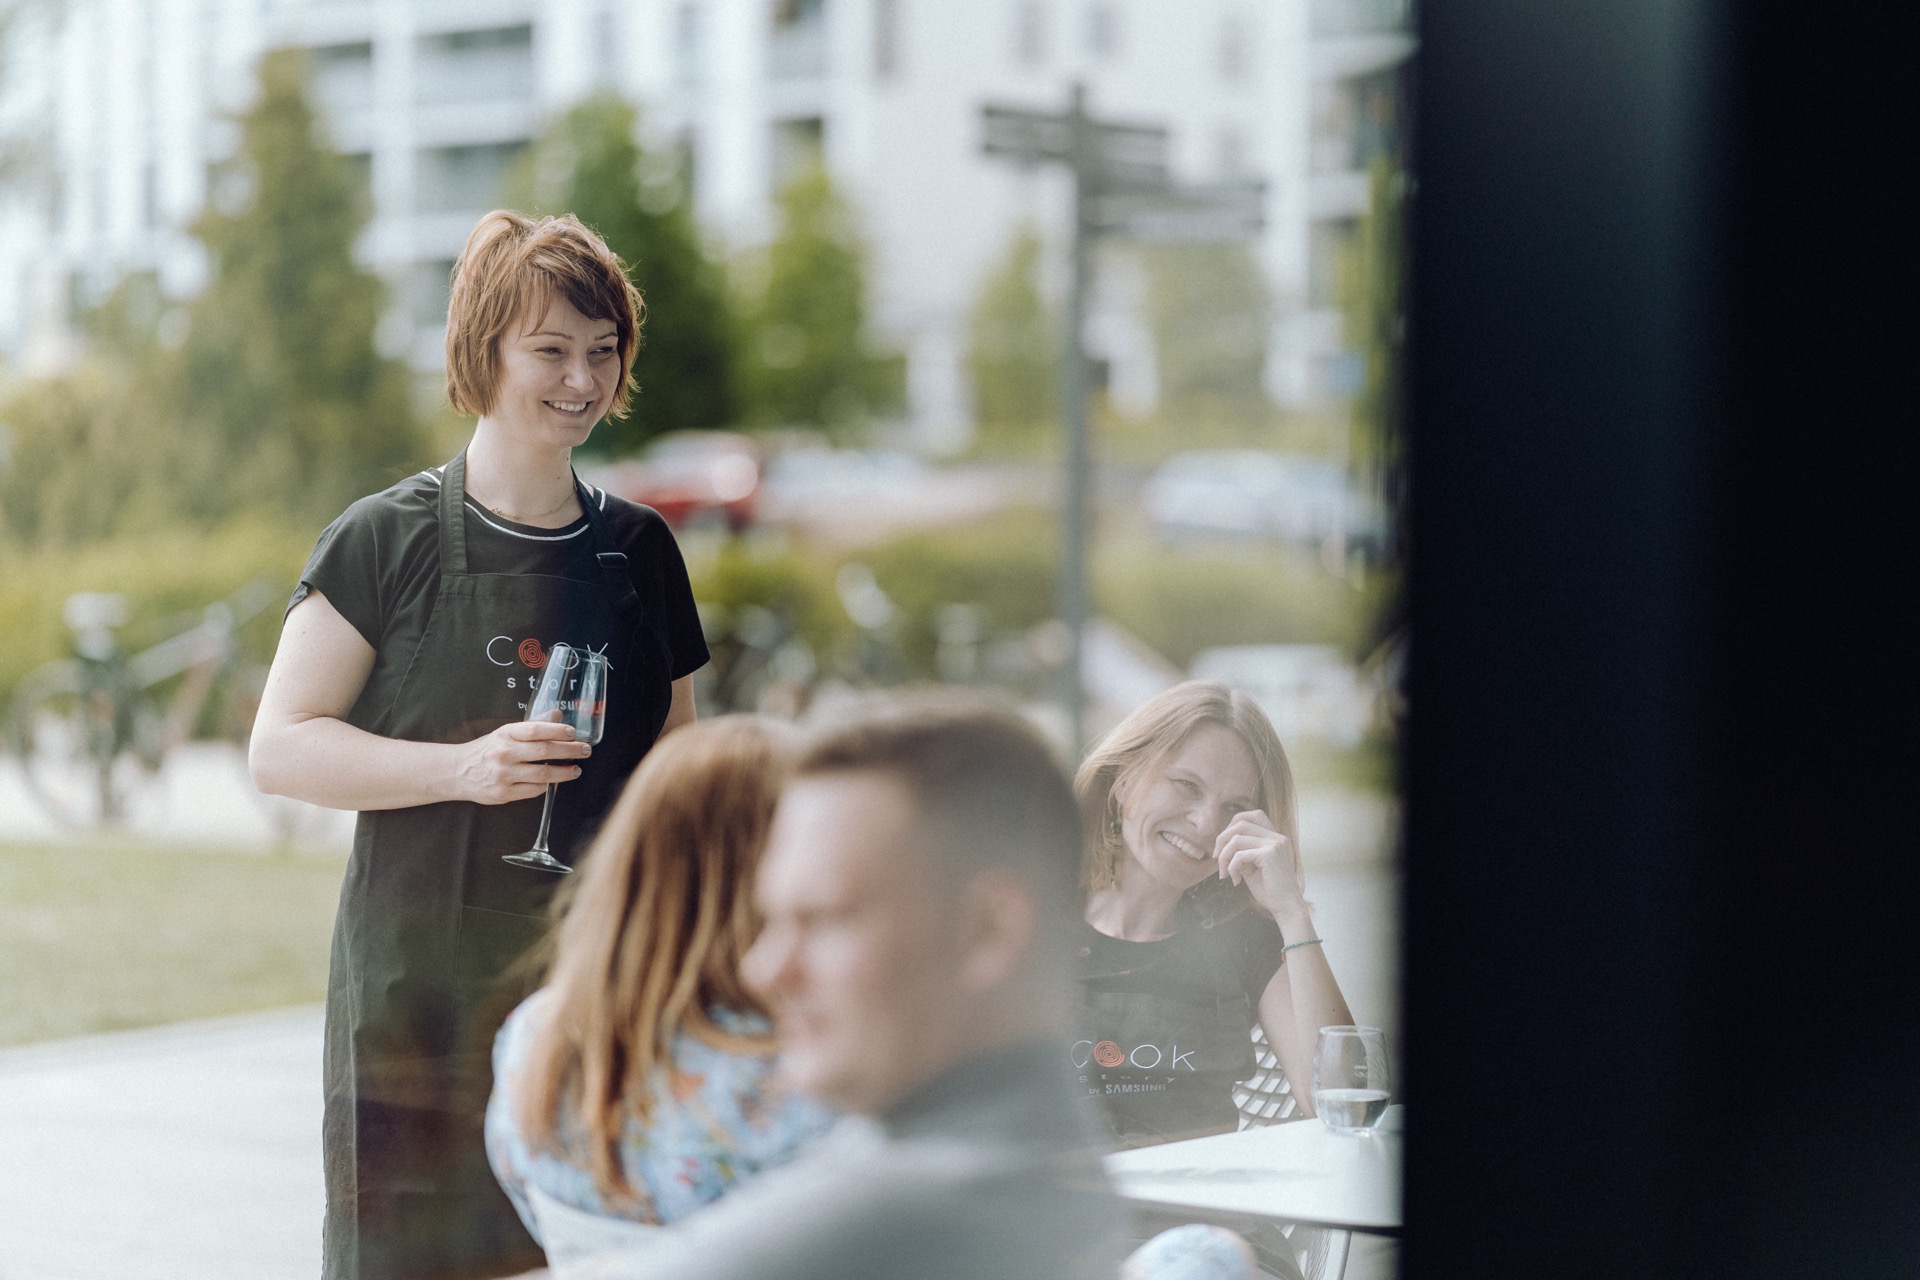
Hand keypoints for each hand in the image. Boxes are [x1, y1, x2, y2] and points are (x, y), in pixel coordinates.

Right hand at [454, 719, 590, 804]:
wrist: (456, 772)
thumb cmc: (486, 751)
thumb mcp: (505, 733)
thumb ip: (532, 726)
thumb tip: (558, 715)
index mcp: (505, 734)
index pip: (535, 729)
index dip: (557, 730)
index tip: (573, 732)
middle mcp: (504, 753)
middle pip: (544, 751)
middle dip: (569, 750)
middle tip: (585, 750)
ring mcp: (503, 775)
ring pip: (542, 773)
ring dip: (564, 772)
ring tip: (575, 769)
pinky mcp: (503, 793)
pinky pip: (534, 790)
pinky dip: (547, 785)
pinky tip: (554, 780)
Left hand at [1214, 810, 1308, 926]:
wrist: (1286, 907)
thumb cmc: (1269, 890)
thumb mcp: (1251, 866)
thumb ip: (1241, 852)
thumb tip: (1221, 844)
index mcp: (1274, 837)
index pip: (1252, 816)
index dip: (1232, 825)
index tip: (1224, 846)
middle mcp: (1276, 837)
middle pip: (1240, 823)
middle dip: (1222, 839)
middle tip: (1217, 858)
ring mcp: (1274, 844)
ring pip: (1236, 839)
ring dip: (1224, 856)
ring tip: (1225, 873)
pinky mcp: (1269, 855)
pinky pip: (1239, 855)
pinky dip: (1231, 867)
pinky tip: (1235, 880)